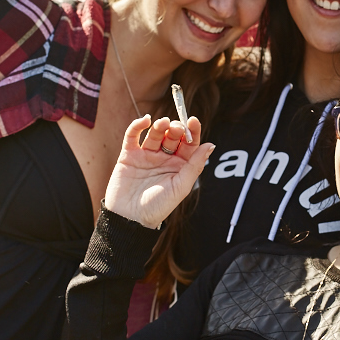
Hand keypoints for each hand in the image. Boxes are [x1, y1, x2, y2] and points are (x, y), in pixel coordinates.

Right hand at [104, 115, 212, 229]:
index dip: (192, 131)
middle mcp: (164, 159)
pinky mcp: (129, 155)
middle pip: (173, 136)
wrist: (129, 218)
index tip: (193, 121)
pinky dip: (138, 126)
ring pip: (155, 134)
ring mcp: (147, 156)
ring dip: (160, 125)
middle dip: (176, 129)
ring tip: (163, 123)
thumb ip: (194, 165)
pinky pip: (133, 136)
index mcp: (180, 166)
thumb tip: (210, 146)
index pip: (190, 144)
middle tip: (176, 127)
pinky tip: (145, 120)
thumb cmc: (157, 207)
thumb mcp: (180, 187)